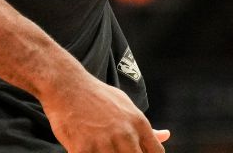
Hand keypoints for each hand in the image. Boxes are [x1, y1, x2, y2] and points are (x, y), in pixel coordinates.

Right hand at [41, 71, 169, 152]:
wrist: (66, 86)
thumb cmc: (97, 95)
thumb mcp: (126, 105)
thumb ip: (145, 126)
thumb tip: (166, 136)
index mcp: (138, 124)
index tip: (135, 152)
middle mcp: (125, 135)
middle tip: (115, 149)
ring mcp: (104, 144)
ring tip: (101, 147)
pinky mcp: (84, 150)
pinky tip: (86, 149)